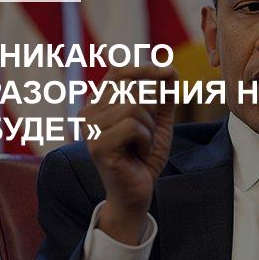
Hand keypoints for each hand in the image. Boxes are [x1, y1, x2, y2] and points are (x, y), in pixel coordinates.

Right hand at [80, 65, 176, 244]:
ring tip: (141, 146)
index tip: (169, 72)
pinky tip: (138, 154)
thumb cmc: (144, 156)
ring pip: (135, 106)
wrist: (138, 191)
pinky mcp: (96, 145)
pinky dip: (145, 141)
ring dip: (149, 129)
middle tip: (145, 136)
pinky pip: (133, 126)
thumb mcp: (158, 121)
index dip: (146, 68)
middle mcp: (88, 111)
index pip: (120, 71)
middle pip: (133, 89)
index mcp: (99, 103)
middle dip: (152, 112)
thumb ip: (163, 96)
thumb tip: (170, 68)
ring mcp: (89, 128)